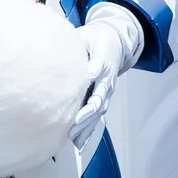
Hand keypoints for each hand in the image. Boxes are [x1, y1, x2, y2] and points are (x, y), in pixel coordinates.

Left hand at [69, 22, 122, 150]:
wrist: (114, 42)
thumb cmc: (95, 38)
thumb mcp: (87, 35)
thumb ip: (78, 43)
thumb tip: (64, 51)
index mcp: (103, 59)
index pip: (99, 68)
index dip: (93, 74)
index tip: (87, 78)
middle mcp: (107, 79)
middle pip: (99, 97)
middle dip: (87, 111)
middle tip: (75, 122)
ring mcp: (106, 90)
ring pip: (99, 111)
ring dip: (87, 125)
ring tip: (74, 138)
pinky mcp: (103, 98)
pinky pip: (97, 116)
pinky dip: (89, 130)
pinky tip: (79, 143)